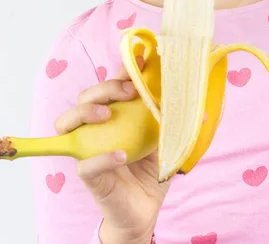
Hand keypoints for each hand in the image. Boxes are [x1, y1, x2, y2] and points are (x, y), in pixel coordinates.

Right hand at [54, 56, 170, 243]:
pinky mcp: (88, 175)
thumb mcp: (163, 140)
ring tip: (108, 114)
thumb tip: (201, 108)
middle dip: (105, 87)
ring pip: (67, 121)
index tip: (141, 60)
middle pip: (85, 96)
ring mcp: (87, 149)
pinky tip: (121, 155)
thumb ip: (171, 122)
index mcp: (114, 114)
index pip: (110, 85)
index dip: (122, 70)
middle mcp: (95, 127)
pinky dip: (101, 157)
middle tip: (129, 91)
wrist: (145, 208)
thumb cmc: (150, 169)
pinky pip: (84, 164)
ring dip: (86, 111)